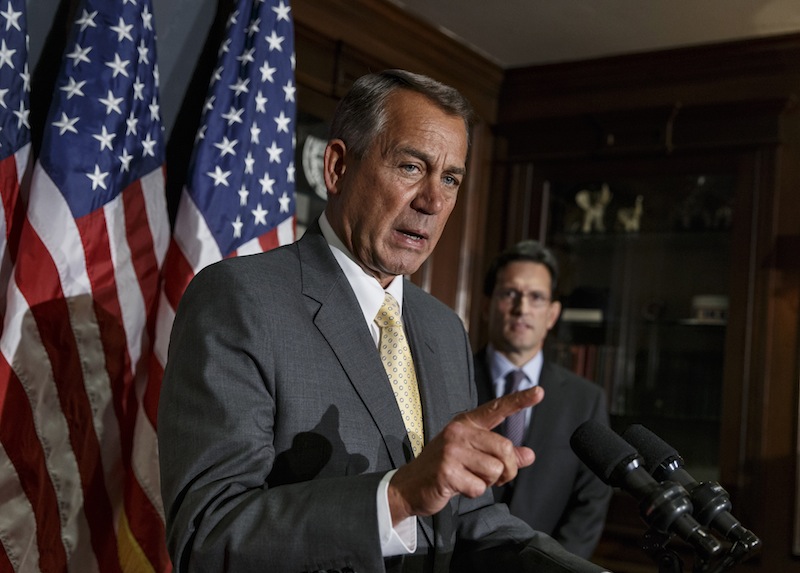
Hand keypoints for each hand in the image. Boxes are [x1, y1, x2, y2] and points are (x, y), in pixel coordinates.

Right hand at [387, 386, 543, 524]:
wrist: (409, 486)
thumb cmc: (445, 469)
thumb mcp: (473, 456)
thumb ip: (502, 455)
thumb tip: (529, 455)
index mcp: (466, 423)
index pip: (496, 409)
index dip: (520, 400)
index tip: (540, 391)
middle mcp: (459, 432)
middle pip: (504, 448)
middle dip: (507, 470)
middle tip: (496, 478)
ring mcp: (451, 450)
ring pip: (494, 469)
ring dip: (488, 483)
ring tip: (469, 479)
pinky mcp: (446, 471)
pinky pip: (479, 487)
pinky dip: (473, 493)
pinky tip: (458, 487)